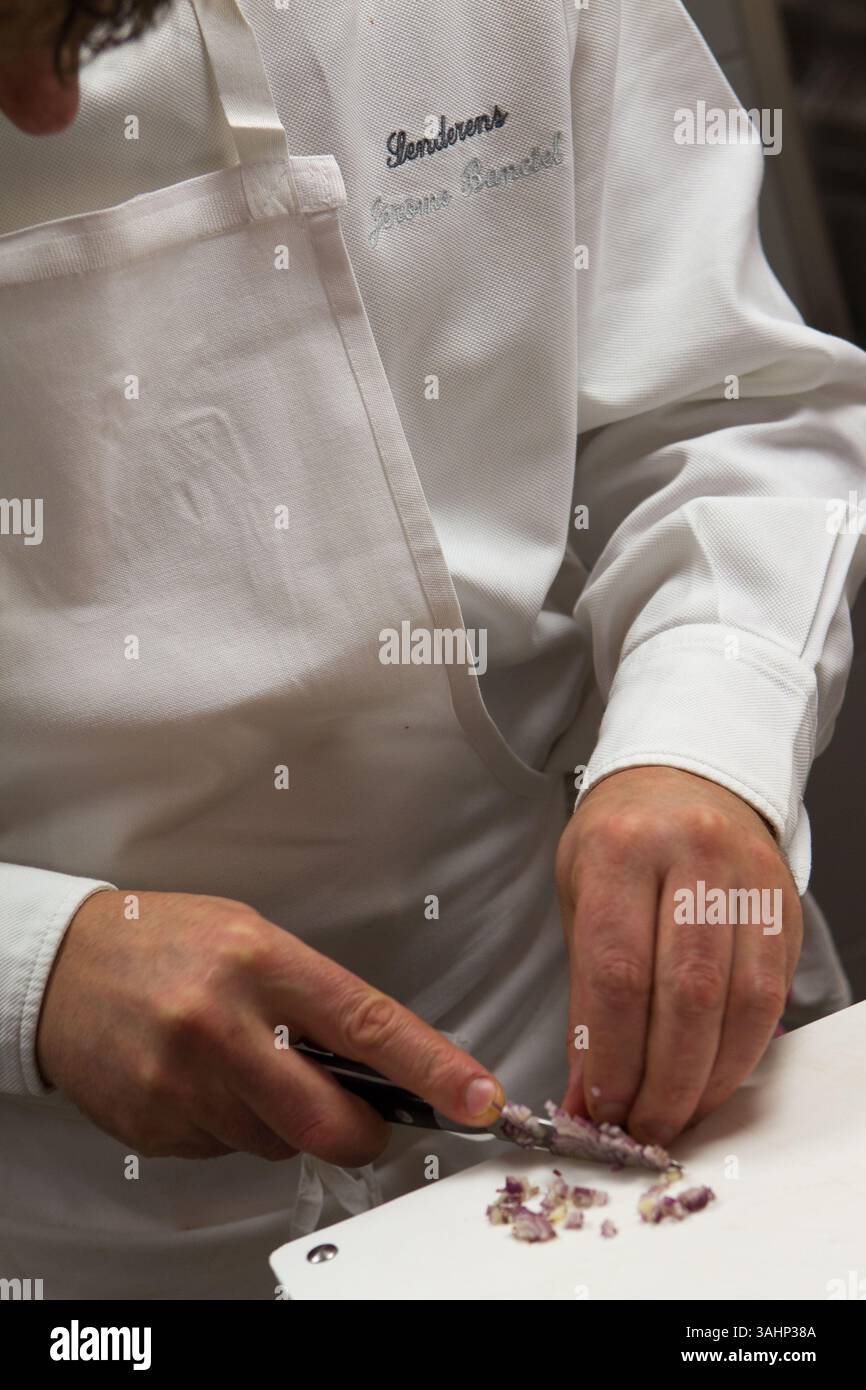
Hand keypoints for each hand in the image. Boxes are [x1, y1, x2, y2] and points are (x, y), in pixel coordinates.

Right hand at [36, 890, 503, 1162]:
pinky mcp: (154, 1125)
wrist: (62, 967)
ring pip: (276, 1143)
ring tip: (244, 1065)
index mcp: (261, 963)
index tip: (478, 1098)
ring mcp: (183, 1082)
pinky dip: (231, 1127)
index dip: (433, 1069)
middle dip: (364, 1133)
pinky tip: (201, 1081)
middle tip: (368, 1121)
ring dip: (282, 1121)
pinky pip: (225, 1151)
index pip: (369, 1025)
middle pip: (328, 1120)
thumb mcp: (251, 938)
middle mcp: (222, 1025)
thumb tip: (378, 1063)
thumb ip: (313, 998)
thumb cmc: (168, 942)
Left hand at [555, 766, 801, 1145]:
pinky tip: (712, 1081)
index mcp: (621, 850)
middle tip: (638, 1127)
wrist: (688, 779)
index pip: (617, 970)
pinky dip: (741, 1054)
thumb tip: (585, 1094)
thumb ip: (584, 997)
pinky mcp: (785, 906)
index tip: (598, 1106)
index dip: (612, 1055)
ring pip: (738, 1003)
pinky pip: (771, 997)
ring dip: (706, 1080)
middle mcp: (691, 857)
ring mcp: (747, 879)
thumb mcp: (579, 894)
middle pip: (685, 994)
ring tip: (673, 1116)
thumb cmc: (622, 841)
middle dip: (660, 1081)